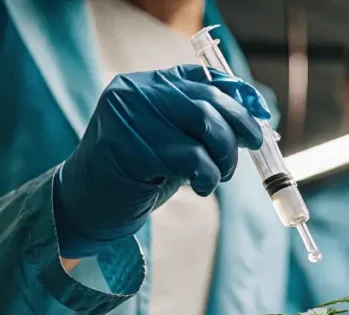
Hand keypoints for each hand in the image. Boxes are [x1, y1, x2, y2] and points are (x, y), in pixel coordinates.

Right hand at [53, 64, 268, 257]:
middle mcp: (135, 91)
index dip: (237, 94)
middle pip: (207, 100)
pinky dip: (208, 175)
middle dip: (238, 129)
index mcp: (145, 83)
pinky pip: (191, 157)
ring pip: (204, 124)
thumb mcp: (172, 140)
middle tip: (246, 153)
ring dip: (224, 156)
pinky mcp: (130, 146)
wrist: (88, 204)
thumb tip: (253, 112)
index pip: (201, 77)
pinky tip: (201, 187)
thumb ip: (201, 123)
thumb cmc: (136, 173)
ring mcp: (129, 116)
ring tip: (218, 176)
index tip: (260, 115)